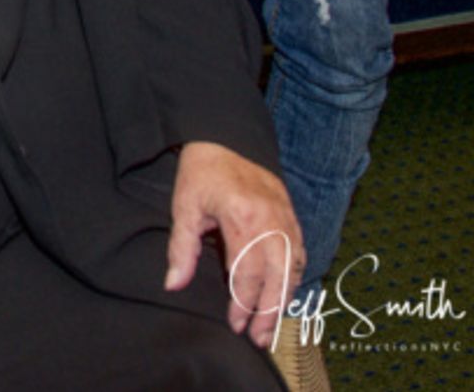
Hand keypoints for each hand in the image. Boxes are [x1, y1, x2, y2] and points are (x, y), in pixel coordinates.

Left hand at [165, 141, 302, 348]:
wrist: (223, 135)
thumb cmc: (201, 171)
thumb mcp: (184, 206)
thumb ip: (182, 248)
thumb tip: (174, 285)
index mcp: (243, 218)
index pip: (247, 274)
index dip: (242, 304)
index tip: (235, 325)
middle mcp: (271, 220)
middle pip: (276, 278)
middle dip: (267, 312)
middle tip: (259, 338)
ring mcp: (285, 216)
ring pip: (292, 268)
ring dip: (283, 299)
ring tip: (271, 323)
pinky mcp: (291, 212)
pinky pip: (299, 251)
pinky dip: (294, 276)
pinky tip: (285, 292)